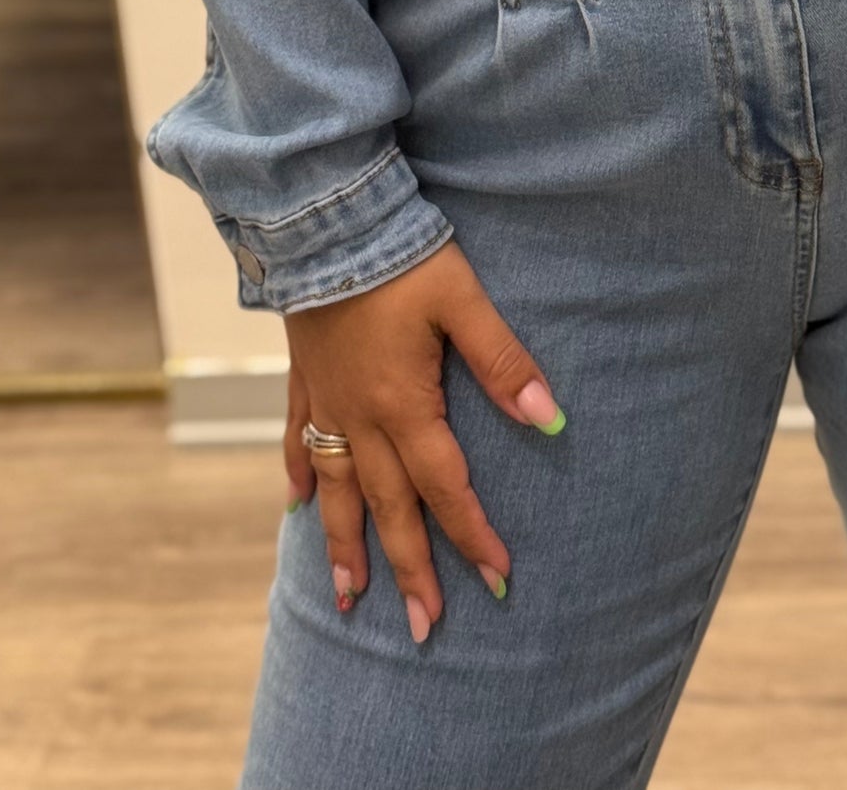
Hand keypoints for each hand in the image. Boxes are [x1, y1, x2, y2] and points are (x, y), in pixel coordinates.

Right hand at [280, 237, 564, 643]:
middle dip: (408, 569)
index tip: (497, 579)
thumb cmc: (400, 255)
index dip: (472, 534)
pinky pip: (298, 439)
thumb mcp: (463, 301)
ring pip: (334, 489)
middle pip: (387, 507)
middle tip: (422, 628)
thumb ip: (503, 362)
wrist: (323, 219)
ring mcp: (327, 399)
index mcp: (403, 405)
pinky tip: (296, 507)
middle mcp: (360, 417)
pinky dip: (300, 477)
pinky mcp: (304, 375)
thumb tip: (550, 420)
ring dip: (344, 545)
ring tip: (347, 597)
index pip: (445, 487)